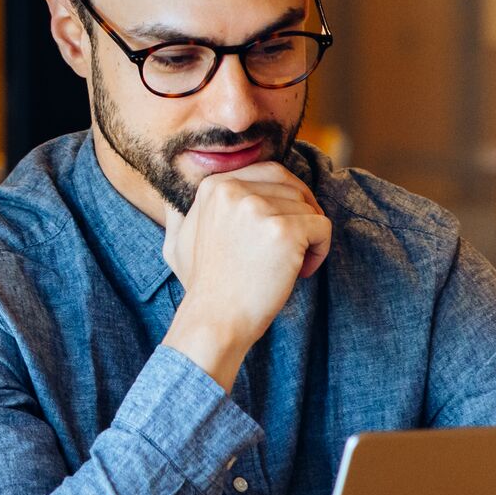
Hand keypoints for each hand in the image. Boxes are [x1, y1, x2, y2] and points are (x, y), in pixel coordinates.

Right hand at [161, 163, 331, 390]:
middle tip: (297, 245)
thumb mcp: (178, 243)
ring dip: (310, 236)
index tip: (279, 230)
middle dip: (303, 212)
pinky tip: (302, 272)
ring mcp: (258, 208)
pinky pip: (322, 227)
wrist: (213, 322)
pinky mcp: (282, 231)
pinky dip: (320, 250)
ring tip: (294, 265)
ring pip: (309, 207)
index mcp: (214, 185)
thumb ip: (180, 216)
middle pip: (293, 187)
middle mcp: (233, 189)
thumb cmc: (203, 288)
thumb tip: (173, 202)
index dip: (285, 198)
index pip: (270, 172)